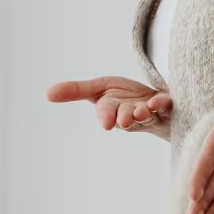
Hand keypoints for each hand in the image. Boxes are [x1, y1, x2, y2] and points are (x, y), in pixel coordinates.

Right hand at [46, 76, 172, 138]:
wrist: (156, 103)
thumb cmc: (125, 97)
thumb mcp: (99, 89)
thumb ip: (75, 91)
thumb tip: (45, 94)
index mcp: (113, 110)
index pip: (107, 111)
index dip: (106, 116)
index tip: (107, 124)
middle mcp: (131, 114)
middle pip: (127, 116)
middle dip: (126, 116)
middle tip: (127, 118)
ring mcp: (151, 112)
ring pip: (146, 115)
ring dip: (144, 112)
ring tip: (143, 110)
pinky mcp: (168, 107)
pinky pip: (167, 106)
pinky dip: (163, 103)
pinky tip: (160, 100)